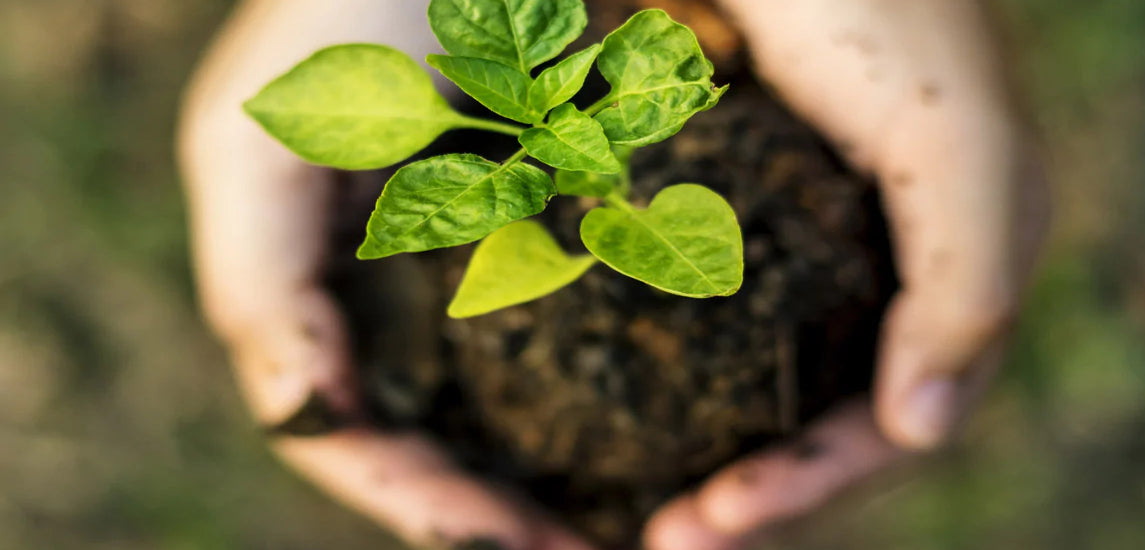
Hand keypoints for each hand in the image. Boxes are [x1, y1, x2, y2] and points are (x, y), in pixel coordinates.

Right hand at [179, 1, 592, 548]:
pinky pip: (566, 330)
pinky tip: (655, 430)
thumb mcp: (264, 150)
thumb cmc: (337, 27)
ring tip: (616, 525)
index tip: (512, 544)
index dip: (422, 504)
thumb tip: (302, 417)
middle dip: (494, 512)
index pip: (349, 438)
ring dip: (548, 474)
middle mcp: (382, 301)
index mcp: (310, 300)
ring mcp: (457, 273)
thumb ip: (259, 284)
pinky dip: (595, 389)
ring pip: (498, 406)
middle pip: (432, 443)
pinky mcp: (532, 235)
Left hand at [643, 1, 1050, 547]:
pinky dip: (656, 367)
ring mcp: (793, 256)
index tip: (713, 519)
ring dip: (693, 451)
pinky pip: (695, 315)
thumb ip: (967, 285)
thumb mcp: (956, 149)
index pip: (882, 422)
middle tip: (662, 541)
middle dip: (744, 493)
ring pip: (749, 384)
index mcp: (936, 285)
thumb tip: (921, 431)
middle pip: (809, 421)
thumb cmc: (889, 21)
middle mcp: (869, 284)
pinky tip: (599, 401)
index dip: (806, 483)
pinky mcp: (724, 218)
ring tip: (626, 509)